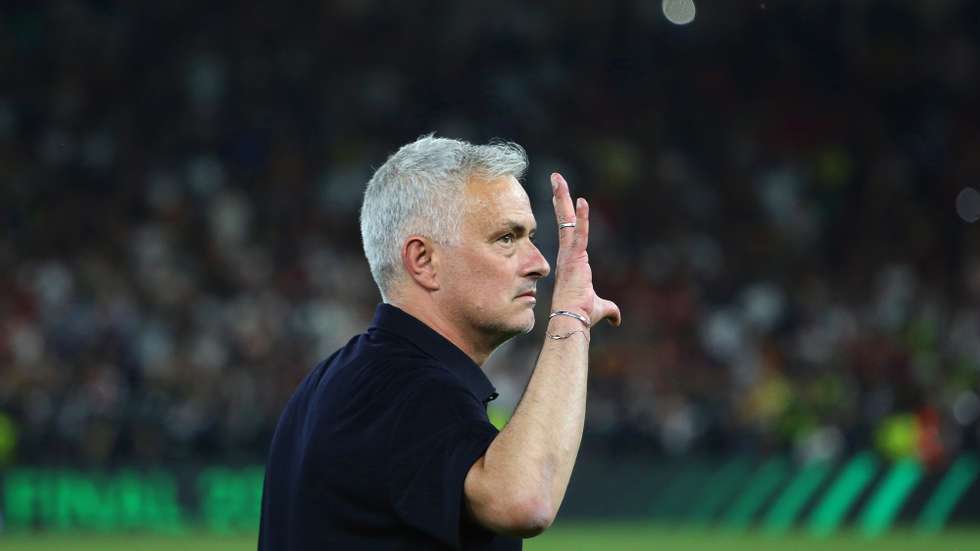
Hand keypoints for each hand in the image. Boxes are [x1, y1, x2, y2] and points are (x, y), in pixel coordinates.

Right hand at [549, 172, 621, 328]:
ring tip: (557, 178)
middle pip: (563, 219)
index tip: (561, 196)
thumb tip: (617, 319)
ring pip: (565, 220)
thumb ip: (609, 309)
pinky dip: (581, 217)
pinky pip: (578, 233)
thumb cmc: (582, 314)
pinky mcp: (574, 257)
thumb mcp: (600, 308)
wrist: (573, 319)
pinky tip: (582, 201)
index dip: (566, 212)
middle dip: (559, 197)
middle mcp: (567, 253)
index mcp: (572, 260)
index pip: (568, 230)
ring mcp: (568, 253)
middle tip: (556, 178)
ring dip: (562, 198)